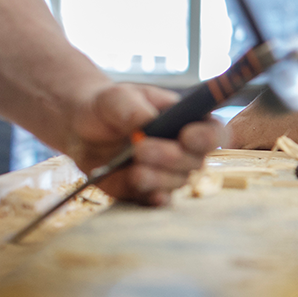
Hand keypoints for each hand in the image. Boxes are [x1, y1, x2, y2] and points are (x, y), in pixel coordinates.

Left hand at [67, 84, 222, 205]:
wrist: (83, 128)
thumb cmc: (110, 106)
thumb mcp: (118, 96)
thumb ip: (132, 107)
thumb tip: (146, 122)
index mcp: (188, 121)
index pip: (213, 132)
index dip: (207, 138)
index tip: (187, 136)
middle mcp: (185, 149)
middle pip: (196, 161)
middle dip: (172, 157)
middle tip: (142, 148)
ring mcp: (168, 172)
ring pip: (177, 182)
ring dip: (158, 178)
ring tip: (134, 170)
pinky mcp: (149, 190)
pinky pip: (159, 200)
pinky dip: (156, 199)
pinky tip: (151, 195)